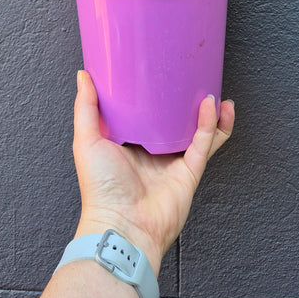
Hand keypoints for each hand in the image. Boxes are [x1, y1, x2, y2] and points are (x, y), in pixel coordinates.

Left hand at [73, 70, 234, 274]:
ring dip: (208, 113)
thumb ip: (86, 107)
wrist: (122, 225)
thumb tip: (84, 75)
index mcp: (129, 143)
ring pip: (197, 131)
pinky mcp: (189, 172)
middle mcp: (153, 151)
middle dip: (186, 101)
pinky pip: (204, 144)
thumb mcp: (86, 140)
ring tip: (214, 91)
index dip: (154, 95)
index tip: (160, 72)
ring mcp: (173, 162)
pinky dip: (211, 125)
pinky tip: (214, 106)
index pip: (145, 113)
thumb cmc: (100, 189)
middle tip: (192, 78)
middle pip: (175, 120)